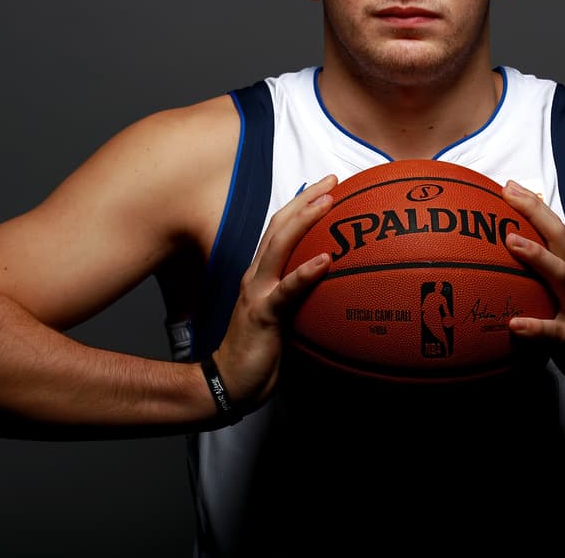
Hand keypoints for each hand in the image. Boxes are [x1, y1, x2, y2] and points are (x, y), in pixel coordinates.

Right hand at [211, 175, 336, 413]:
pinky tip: (326, 260)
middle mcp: (256, 275)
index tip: (328, 187)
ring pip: (279, 247)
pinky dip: (305, 272)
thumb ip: (300, 295)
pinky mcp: (263, 315)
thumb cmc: (260, 351)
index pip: (281, 229)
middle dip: (306, 199)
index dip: (302, 204)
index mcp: (261, 274)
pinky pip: (287, 290)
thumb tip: (334, 284)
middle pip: (280, 226)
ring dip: (305, 221)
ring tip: (329, 203)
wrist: (229, 383)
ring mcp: (257, 293)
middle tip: (334, 181)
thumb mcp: (284, 316)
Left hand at [501, 180, 564, 412]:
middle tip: (509, 194)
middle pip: (561, 241)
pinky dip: (536, 328)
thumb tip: (501, 274)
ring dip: (537, 258)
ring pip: (562, 279)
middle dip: (535, 214)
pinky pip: (556, 334)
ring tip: (511, 242)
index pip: (556, 233)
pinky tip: (514, 325)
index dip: (534, 207)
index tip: (509, 186)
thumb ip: (541, 288)